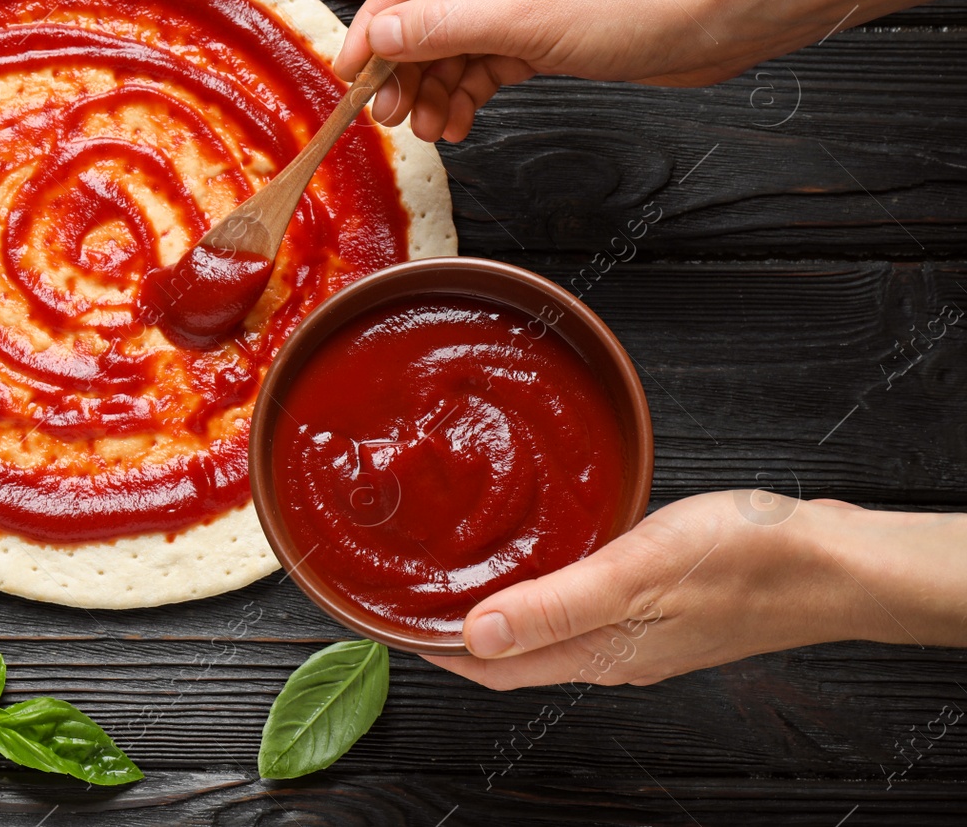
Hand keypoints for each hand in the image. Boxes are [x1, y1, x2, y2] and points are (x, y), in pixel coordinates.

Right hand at [334, 0, 753, 143]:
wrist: (720, 20)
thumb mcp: (528, 19)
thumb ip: (445, 29)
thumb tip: (379, 38)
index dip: (377, 26)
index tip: (351, 71)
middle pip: (431, 15)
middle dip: (408, 70)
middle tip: (389, 115)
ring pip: (457, 47)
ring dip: (438, 91)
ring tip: (430, 129)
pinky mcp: (545, 32)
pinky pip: (488, 64)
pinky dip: (470, 95)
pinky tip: (460, 123)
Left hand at [424, 491, 966, 689]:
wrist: (837, 564)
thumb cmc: (749, 563)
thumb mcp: (635, 573)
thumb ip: (552, 606)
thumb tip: (472, 637)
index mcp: (598, 652)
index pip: (490, 665)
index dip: (433, 649)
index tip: (386, 625)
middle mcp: (612, 650)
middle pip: (511, 653)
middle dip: (453, 634)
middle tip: (408, 597)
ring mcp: (639, 631)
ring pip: (545, 629)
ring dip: (496, 611)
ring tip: (457, 577)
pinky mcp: (663, 605)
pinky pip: (583, 605)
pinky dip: (545, 589)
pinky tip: (544, 557)